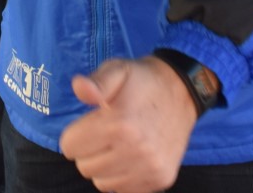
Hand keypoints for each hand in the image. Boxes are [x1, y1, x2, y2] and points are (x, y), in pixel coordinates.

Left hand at [59, 56, 196, 192]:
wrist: (183, 91)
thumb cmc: (143, 81)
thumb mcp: (118, 70)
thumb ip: (96, 82)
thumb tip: (79, 87)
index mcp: (120, 123)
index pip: (69, 146)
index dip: (75, 133)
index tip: (90, 123)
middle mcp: (136, 150)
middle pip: (84, 167)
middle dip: (88, 151)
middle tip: (104, 133)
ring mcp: (150, 168)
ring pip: (102, 183)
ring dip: (104, 167)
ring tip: (118, 145)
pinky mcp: (161, 178)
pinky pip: (123, 190)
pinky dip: (122, 177)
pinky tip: (131, 157)